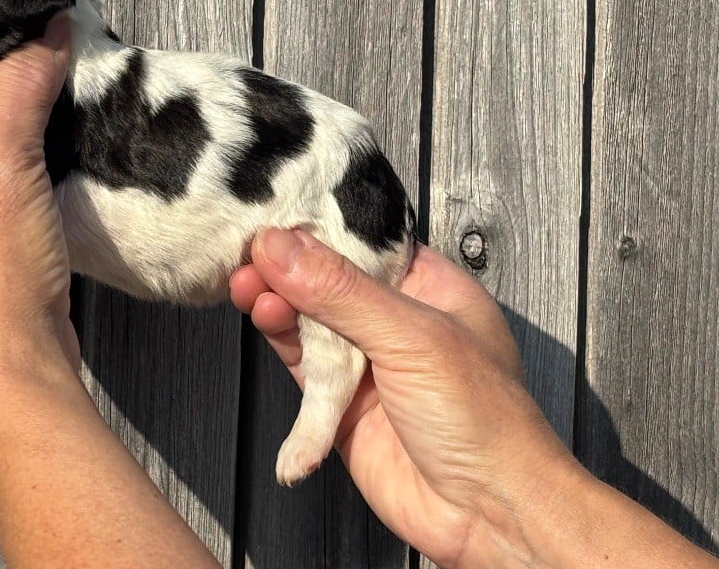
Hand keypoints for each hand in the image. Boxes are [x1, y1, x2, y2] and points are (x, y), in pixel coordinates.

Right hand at [230, 230, 574, 567]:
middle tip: (250, 255)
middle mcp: (397, 321)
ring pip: (309, 319)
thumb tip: (282, 246)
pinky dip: (279, 341)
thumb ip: (342, 292)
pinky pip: (303, 365)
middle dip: (287, 267)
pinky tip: (263, 318)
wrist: (486, 517)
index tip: (275, 217)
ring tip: (247, 286)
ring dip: (277, 301)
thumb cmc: (485, 420)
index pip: (364, 243)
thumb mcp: (413, 337)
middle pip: (329, 279)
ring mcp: (368, 362)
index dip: (320, 229)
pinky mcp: (342, 403)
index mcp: (430, 288)